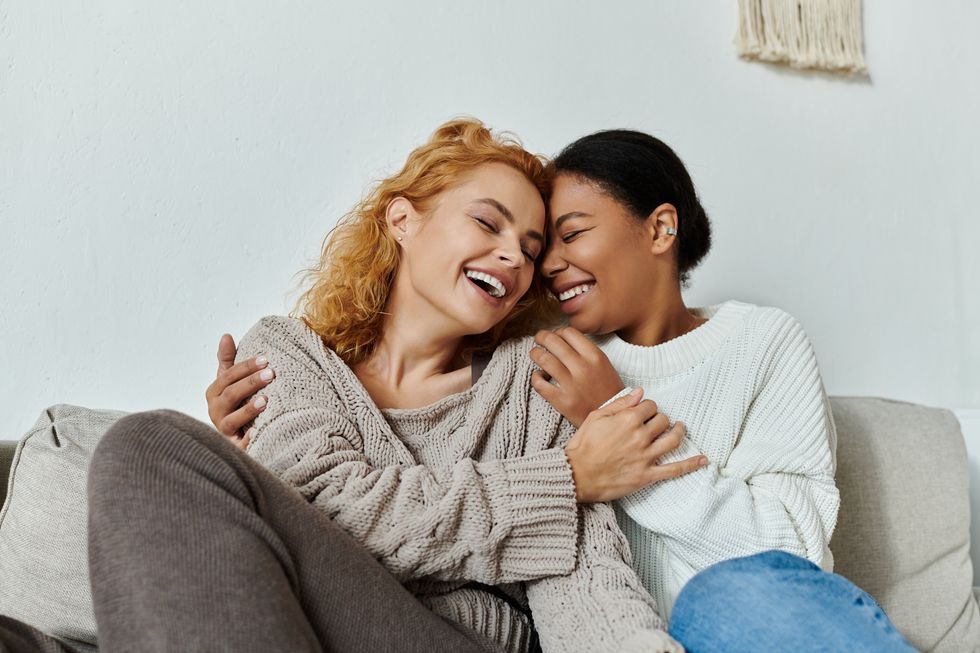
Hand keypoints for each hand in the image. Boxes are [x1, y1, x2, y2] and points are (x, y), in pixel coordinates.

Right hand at [205, 333, 275, 449]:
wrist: (234, 437)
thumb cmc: (233, 405)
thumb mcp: (229, 382)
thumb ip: (228, 361)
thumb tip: (226, 335)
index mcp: (214, 394)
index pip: (228, 377)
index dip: (245, 367)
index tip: (265, 359)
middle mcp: (215, 412)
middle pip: (230, 395)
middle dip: (250, 383)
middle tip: (271, 374)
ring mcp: (223, 431)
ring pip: (231, 420)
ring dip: (248, 410)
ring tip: (265, 400)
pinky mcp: (233, 447)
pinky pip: (239, 445)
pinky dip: (248, 439)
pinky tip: (260, 432)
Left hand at [529, 327, 624, 426]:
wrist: (612, 415)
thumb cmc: (607, 389)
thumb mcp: (603, 364)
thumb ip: (585, 350)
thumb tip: (560, 337)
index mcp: (595, 356)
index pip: (569, 332)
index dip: (558, 331)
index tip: (555, 336)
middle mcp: (582, 367)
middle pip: (553, 341)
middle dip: (541, 337)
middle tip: (539, 339)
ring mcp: (571, 384)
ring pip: (543, 359)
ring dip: (535, 354)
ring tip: (535, 355)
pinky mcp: (562, 401)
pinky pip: (539, 383)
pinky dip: (535, 377)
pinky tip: (539, 376)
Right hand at [564, 389, 706, 502]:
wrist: (576, 474)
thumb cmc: (583, 445)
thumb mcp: (596, 417)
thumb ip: (620, 403)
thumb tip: (640, 392)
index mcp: (628, 419)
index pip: (650, 406)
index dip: (647, 407)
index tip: (642, 412)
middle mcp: (641, 436)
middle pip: (663, 420)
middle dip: (660, 419)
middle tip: (654, 422)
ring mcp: (646, 456)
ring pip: (673, 439)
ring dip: (679, 432)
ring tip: (679, 429)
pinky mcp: (648, 475)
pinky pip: (675, 470)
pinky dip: (691, 464)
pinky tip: (703, 460)